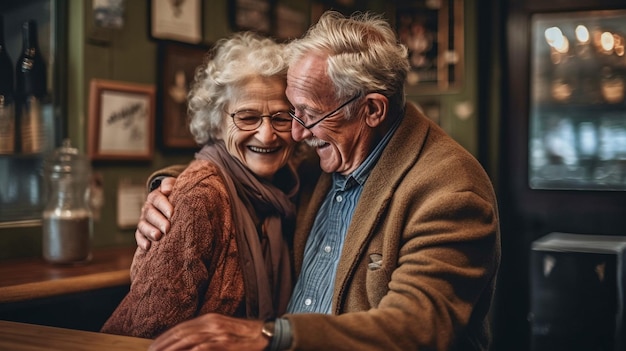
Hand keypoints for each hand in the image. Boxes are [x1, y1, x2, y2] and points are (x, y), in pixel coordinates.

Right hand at [135, 177, 175, 250]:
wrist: (171, 204)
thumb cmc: (176, 195)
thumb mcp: (175, 186)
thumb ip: (170, 184)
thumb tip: (167, 190)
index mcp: (156, 196)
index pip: (157, 199)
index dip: (164, 206)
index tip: (172, 213)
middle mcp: (148, 208)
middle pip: (150, 213)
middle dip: (158, 221)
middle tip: (167, 228)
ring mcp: (144, 220)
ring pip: (143, 225)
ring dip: (149, 231)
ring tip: (157, 237)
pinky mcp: (142, 231)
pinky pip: (139, 236)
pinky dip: (141, 241)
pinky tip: (147, 247)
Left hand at [148, 313, 268, 350]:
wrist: (264, 334)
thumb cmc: (242, 335)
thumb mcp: (221, 328)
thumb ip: (204, 333)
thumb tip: (185, 342)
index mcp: (209, 318)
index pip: (181, 327)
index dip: (165, 337)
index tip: (153, 346)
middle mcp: (211, 323)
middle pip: (181, 333)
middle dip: (164, 344)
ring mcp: (219, 333)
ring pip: (189, 340)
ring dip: (172, 349)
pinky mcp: (226, 343)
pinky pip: (204, 348)